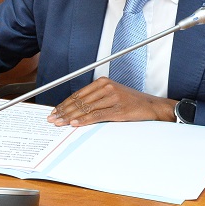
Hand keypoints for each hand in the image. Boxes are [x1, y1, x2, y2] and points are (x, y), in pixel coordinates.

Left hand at [46, 77, 176, 126]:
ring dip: (70, 117)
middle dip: (63, 111)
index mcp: (102, 82)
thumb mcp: (111, 95)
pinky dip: (84, 120)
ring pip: (86, 108)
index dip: (64, 104)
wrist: (152, 107)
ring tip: (60, 123)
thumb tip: (75, 110)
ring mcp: (112, 97)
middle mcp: (106, 87)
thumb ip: (95, 99)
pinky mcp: (118, 109)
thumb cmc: (131, 102)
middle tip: (52, 119)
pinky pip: (97, 115)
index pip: (78, 94)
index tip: (54, 111)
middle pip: (79, 101)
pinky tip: (75, 123)